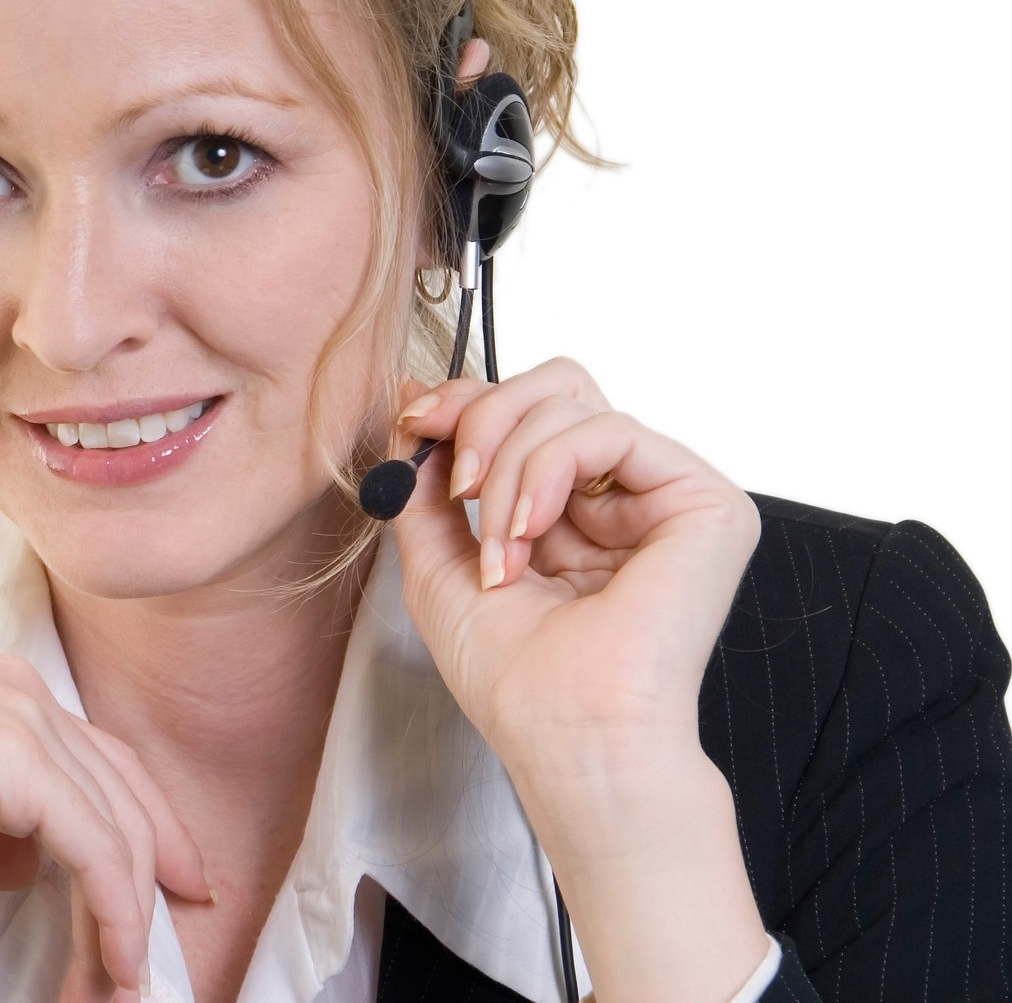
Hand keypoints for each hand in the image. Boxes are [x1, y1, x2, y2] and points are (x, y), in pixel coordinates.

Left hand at [387, 356, 769, 1002]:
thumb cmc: (512, 677)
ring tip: (502, 551)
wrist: (566, 736)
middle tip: (454, 482)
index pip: (530, 409)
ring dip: (506, 469)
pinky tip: (530, 535)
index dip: (467, 400)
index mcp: (574, 508)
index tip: (413, 418)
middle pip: (556, 384)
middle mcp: (625, 494)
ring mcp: (667, 495)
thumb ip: (425, 481)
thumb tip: (413, 392)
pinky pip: (608, 429)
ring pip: (571, 401)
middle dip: (483, 416)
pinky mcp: (705, 502)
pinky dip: (545, 471)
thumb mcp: (437, 561)